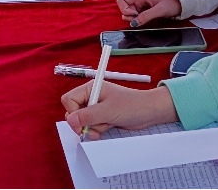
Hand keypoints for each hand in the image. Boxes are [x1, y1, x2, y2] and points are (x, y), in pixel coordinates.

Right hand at [62, 82, 178, 137]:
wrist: (148, 112)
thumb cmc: (131, 106)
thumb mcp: (108, 111)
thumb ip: (88, 115)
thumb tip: (70, 119)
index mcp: (91, 88)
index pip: (69, 100)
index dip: (72, 112)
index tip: (81, 122)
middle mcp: (91, 96)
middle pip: (73, 112)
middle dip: (82, 123)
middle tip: (92, 130)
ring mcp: (96, 107)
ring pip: (82, 121)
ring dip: (92, 128)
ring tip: (106, 126)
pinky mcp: (102, 117)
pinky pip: (91, 126)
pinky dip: (97, 130)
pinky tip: (107, 128)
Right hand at [117, 0, 181, 25]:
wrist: (179, 2)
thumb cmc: (171, 3)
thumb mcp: (160, 10)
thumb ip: (146, 16)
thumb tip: (133, 23)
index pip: (121, 1)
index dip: (125, 10)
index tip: (135, 14)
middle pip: (123, 8)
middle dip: (129, 16)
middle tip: (141, 18)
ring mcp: (139, 4)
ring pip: (128, 13)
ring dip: (134, 18)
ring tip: (145, 18)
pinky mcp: (142, 9)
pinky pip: (135, 15)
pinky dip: (138, 19)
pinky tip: (147, 18)